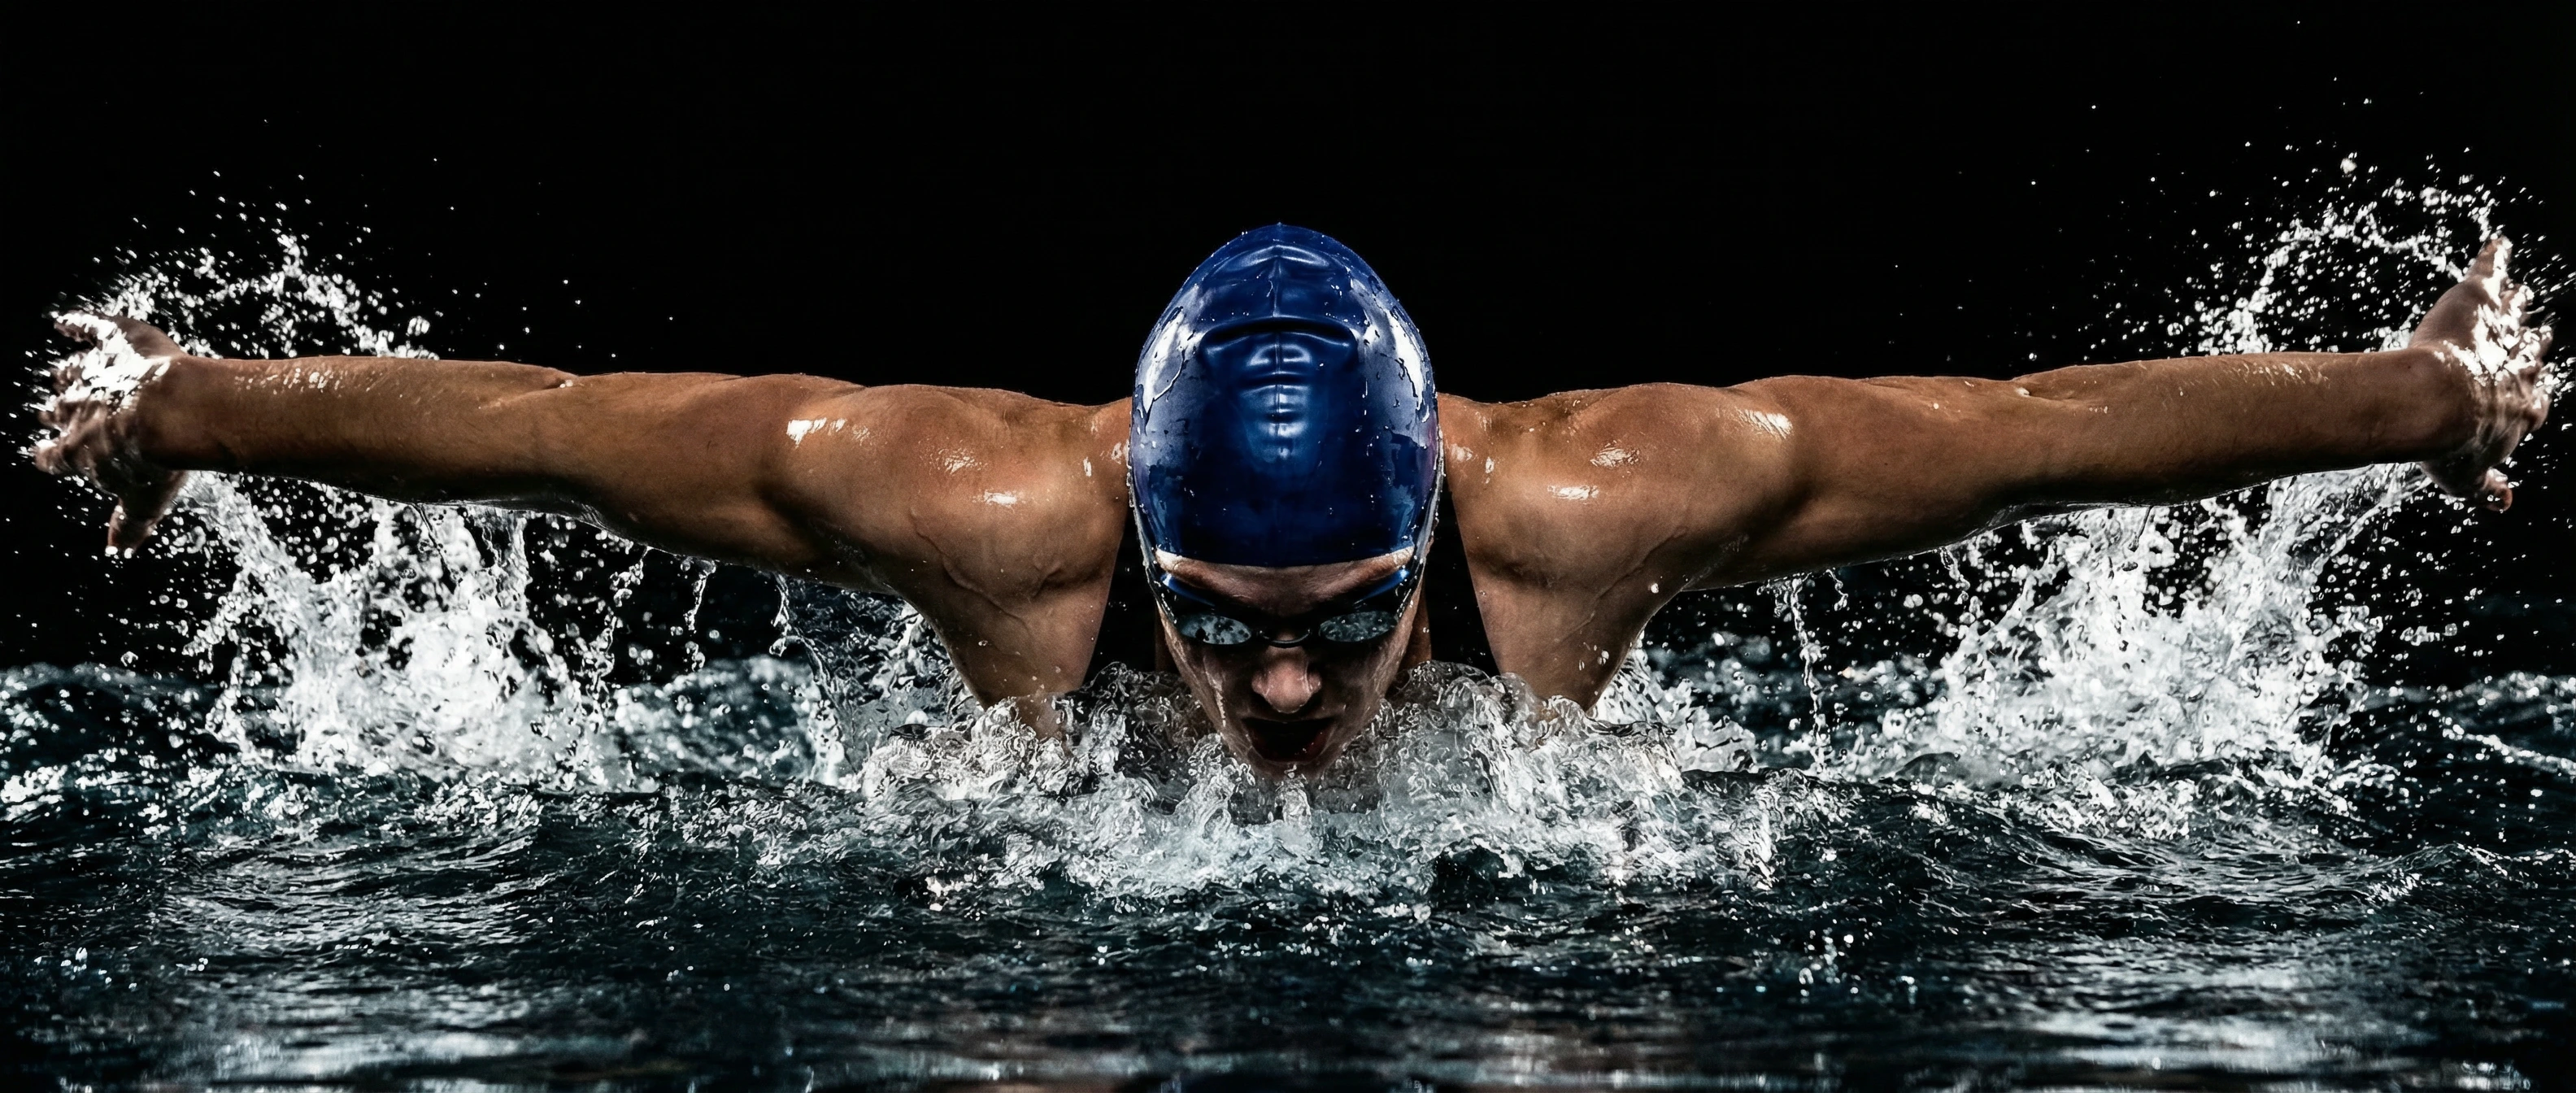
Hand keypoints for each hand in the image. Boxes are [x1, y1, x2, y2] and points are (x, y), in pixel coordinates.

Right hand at [33, 313, 193, 550]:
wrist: (175, 412)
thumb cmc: (162, 459)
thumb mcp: (145, 500)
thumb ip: (130, 524)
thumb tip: (120, 552)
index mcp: (77, 453)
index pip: (52, 458)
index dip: (50, 456)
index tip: (47, 455)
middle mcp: (75, 410)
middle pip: (57, 411)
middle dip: (56, 412)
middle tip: (55, 411)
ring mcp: (94, 374)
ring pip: (70, 372)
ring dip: (68, 374)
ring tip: (66, 373)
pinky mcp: (115, 341)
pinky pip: (88, 327)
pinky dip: (77, 323)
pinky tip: (67, 322)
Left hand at [2408, 237, 2553, 510]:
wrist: (2436, 403)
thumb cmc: (2449, 444)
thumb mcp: (2468, 479)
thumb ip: (2486, 489)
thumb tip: (2501, 503)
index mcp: (2523, 407)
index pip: (2537, 399)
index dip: (2533, 395)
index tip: (2532, 393)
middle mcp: (2521, 364)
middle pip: (2534, 349)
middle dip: (2534, 342)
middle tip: (2539, 333)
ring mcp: (2502, 330)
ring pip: (2517, 311)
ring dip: (2517, 302)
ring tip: (2519, 293)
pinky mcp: (2479, 300)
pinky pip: (2492, 271)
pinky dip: (2495, 256)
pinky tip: (2497, 244)